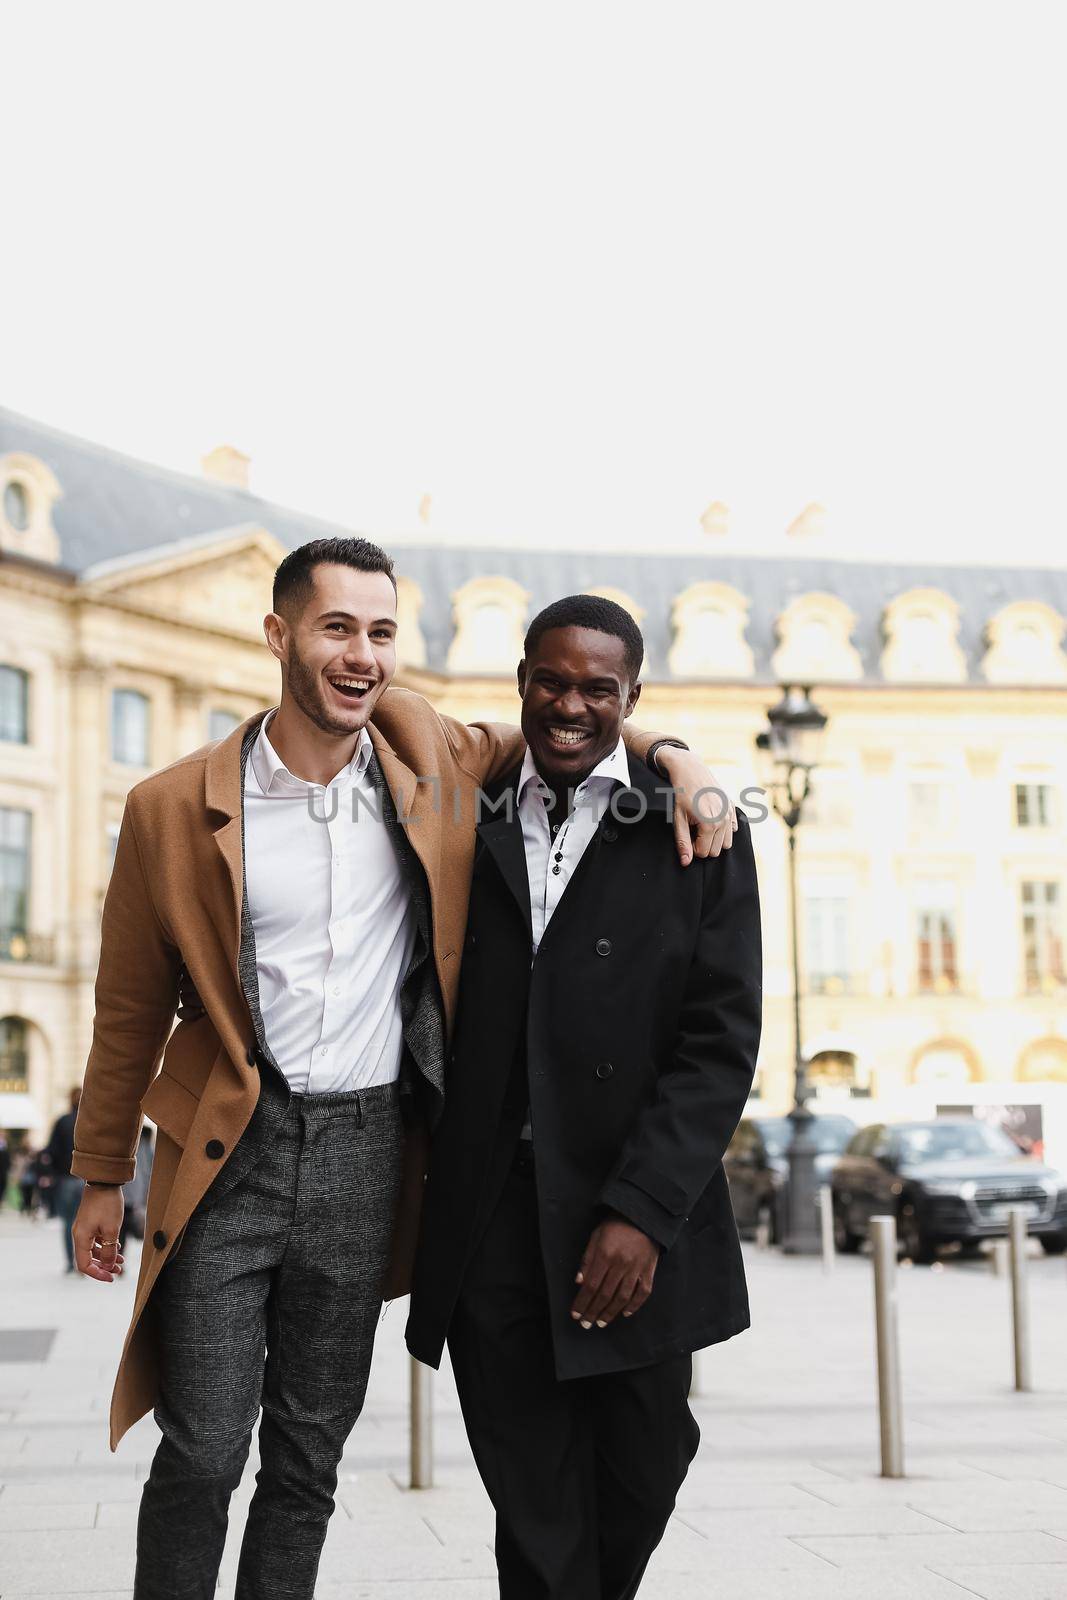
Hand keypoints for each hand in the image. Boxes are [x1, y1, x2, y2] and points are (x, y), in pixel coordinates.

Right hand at [73, 1188, 125, 1282]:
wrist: (104, 1181)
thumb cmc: (107, 1204)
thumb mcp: (112, 1230)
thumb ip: (109, 1250)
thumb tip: (107, 1266)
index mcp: (81, 1238)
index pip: (84, 1265)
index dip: (98, 1274)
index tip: (112, 1278)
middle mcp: (79, 1235)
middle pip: (88, 1259)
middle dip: (103, 1266)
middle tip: (119, 1270)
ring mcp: (84, 1229)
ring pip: (93, 1250)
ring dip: (106, 1256)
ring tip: (122, 1260)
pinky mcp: (90, 1223)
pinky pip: (95, 1240)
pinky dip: (105, 1246)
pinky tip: (117, 1246)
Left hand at [571, 1217, 660, 1328]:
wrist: (643, 1215)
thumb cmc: (615, 1225)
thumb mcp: (596, 1236)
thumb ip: (587, 1260)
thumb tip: (579, 1282)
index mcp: (605, 1255)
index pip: (591, 1285)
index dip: (582, 1302)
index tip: (576, 1314)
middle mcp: (621, 1264)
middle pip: (605, 1295)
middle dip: (594, 1312)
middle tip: (586, 1324)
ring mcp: (637, 1268)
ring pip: (623, 1297)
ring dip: (610, 1313)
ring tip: (601, 1323)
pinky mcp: (649, 1270)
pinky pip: (643, 1292)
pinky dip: (634, 1305)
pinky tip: (625, 1313)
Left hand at [656, 747, 736, 863]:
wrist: (690, 770)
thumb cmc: (681, 795)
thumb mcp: (678, 819)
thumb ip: (682, 842)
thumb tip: (686, 863)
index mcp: (710, 825)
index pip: (703, 853)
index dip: (692, 847)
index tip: (686, 834)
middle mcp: (724, 821)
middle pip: (716, 851)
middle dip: (703, 844)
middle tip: (692, 829)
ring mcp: (730, 814)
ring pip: (726, 843)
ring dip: (713, 839)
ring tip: (701, 825)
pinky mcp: (732, 808)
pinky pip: (732, 830)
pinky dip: (723, 829)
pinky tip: (712, 818)